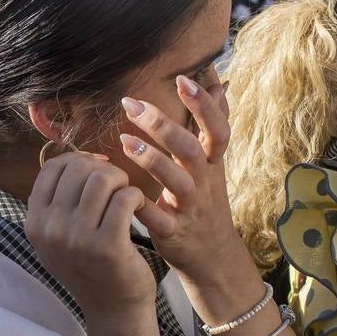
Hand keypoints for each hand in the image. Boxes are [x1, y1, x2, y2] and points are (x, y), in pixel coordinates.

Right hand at [26, 151, 155, 315]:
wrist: (113, 310)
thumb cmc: (92, 265)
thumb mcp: (62, 235)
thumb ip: (61, 199)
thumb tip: (80, 156)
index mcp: (35, 223)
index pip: (52, 168)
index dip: (79, 159)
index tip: (98, 168)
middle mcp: (50, 231)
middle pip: (78, 168)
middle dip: (104, 169)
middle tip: (118, 186)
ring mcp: (77, 240)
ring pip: (102, 178)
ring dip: (122, 180)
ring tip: (128, 196)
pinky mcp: (107, 247)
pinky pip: (125, 198)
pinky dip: (136, 196)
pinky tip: (138, 209)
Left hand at [119, 78, 252, 288]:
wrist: (213, 256)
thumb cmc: (206, 201)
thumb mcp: (215, 163)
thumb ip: (212, 125)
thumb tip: (219, 84)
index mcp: (213, 163)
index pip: (217, 129)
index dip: (204, 105)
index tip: (183, 79)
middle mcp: (205, 183)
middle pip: (192, 150)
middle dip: (165, 126)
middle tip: (133, 104)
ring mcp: (190, 208)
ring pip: (177, 182)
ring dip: (152, 160)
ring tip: (124, 139)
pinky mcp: (173, 232)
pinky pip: (157, 218)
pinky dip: (139, 204)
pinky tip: (118, 188)